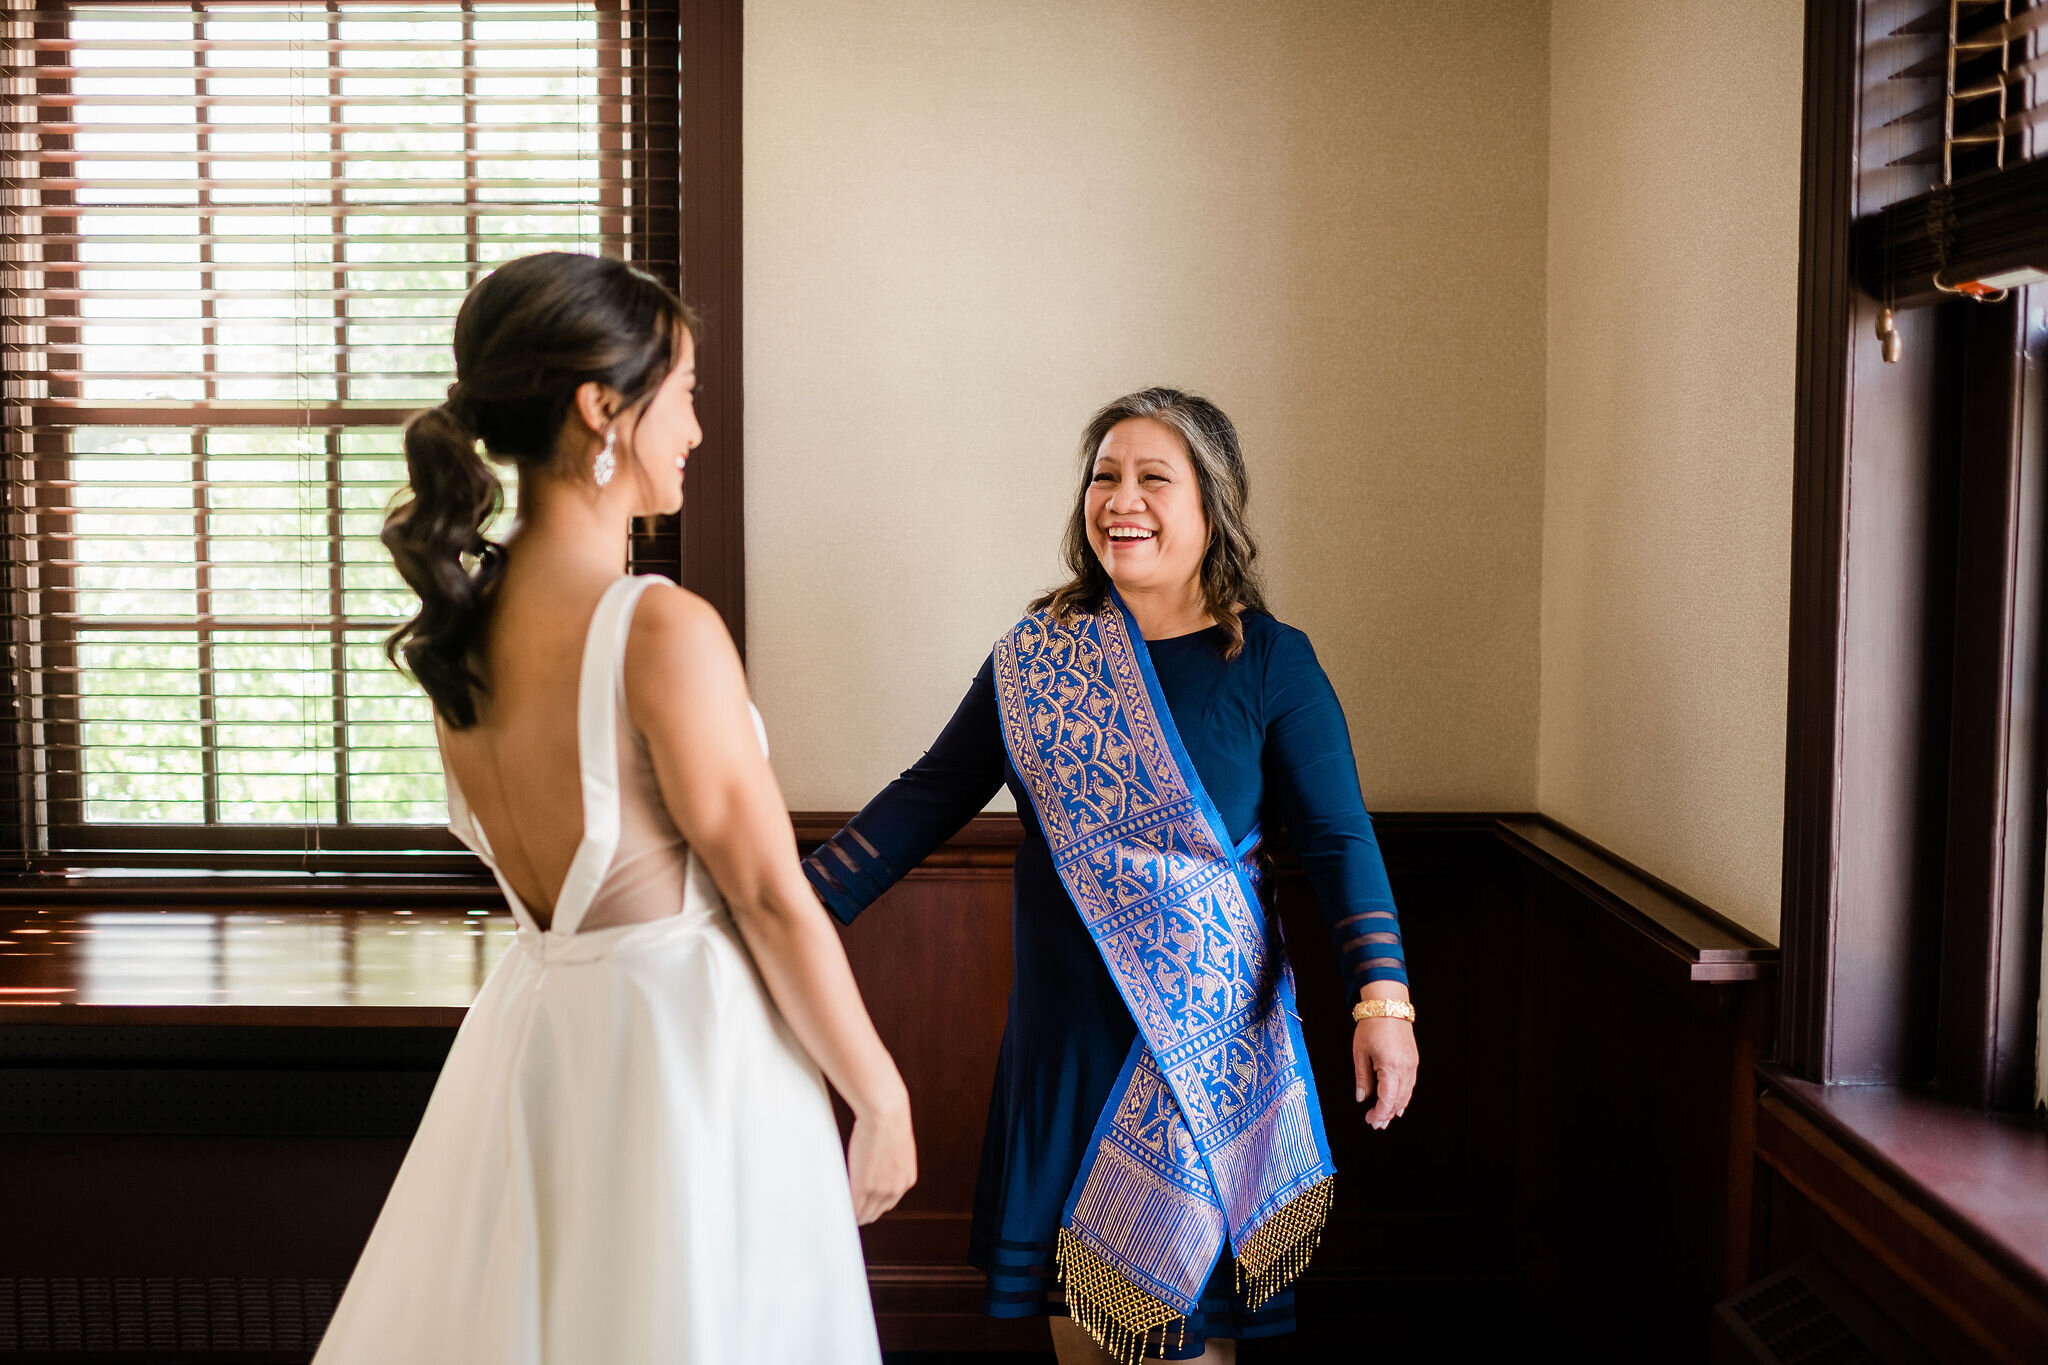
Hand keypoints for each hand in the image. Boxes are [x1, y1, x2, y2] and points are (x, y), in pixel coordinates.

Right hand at [846, 1091, 916, 1224]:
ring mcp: (880, 1189)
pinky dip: (845, 1212)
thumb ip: (890, 1164)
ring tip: (841, 1211)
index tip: (862, 1205)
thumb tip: (877, 1166)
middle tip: (848, 1211)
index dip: (872, 1206)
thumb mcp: (896, 1149)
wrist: (886, 1113)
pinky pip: (853, 1208)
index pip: (887, 1204)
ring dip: (853, 1215)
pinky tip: (838, 1208)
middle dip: (862, 1214)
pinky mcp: (864, 1186)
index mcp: (906, 1179)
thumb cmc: (890, 1121)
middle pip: (875, 1213)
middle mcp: (896, 1188)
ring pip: (865, 1215)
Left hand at [1353, 1013, 1416, 1129]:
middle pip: (1398, 1100)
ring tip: (1386, 1118)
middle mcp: (1404, 1068)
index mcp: (1390, 1067)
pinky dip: (1404, 1096)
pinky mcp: (1413, 1061)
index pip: (1387, 1099)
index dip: (1379, 1113)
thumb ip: (1362, 1078)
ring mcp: (1411, 1065)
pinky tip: (1398, 1103)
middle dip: (1387, 1114)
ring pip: (1406, 1094)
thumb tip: (1361, 1098)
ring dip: (1396, 1107)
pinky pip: (1410, 1084)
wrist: (1387, 1006)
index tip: (1370, 1120)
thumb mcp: (1360, 1053)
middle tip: (1376, 1124)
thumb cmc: (1371, 1027)